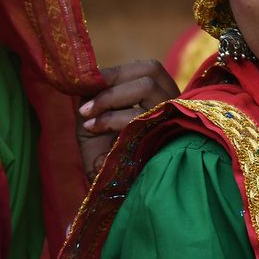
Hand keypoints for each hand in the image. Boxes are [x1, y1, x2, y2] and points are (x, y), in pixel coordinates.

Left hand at [76, 60, 178, 174]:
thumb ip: (95, 91)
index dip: (117, 70)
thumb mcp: (95, 115)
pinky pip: (138, 115)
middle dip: (114, 79)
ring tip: (87, 115)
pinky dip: (110, 118)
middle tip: (87, 96)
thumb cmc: (102, 152)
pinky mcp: (165, 137)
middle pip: (151, 71)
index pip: (149, 68)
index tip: (89, 80)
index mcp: (160, 97)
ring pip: (146, 86)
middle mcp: (172, 105)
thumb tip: (89, 71)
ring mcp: (172, 120)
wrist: (109, 189)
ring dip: (109, 97)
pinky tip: (92, 128)